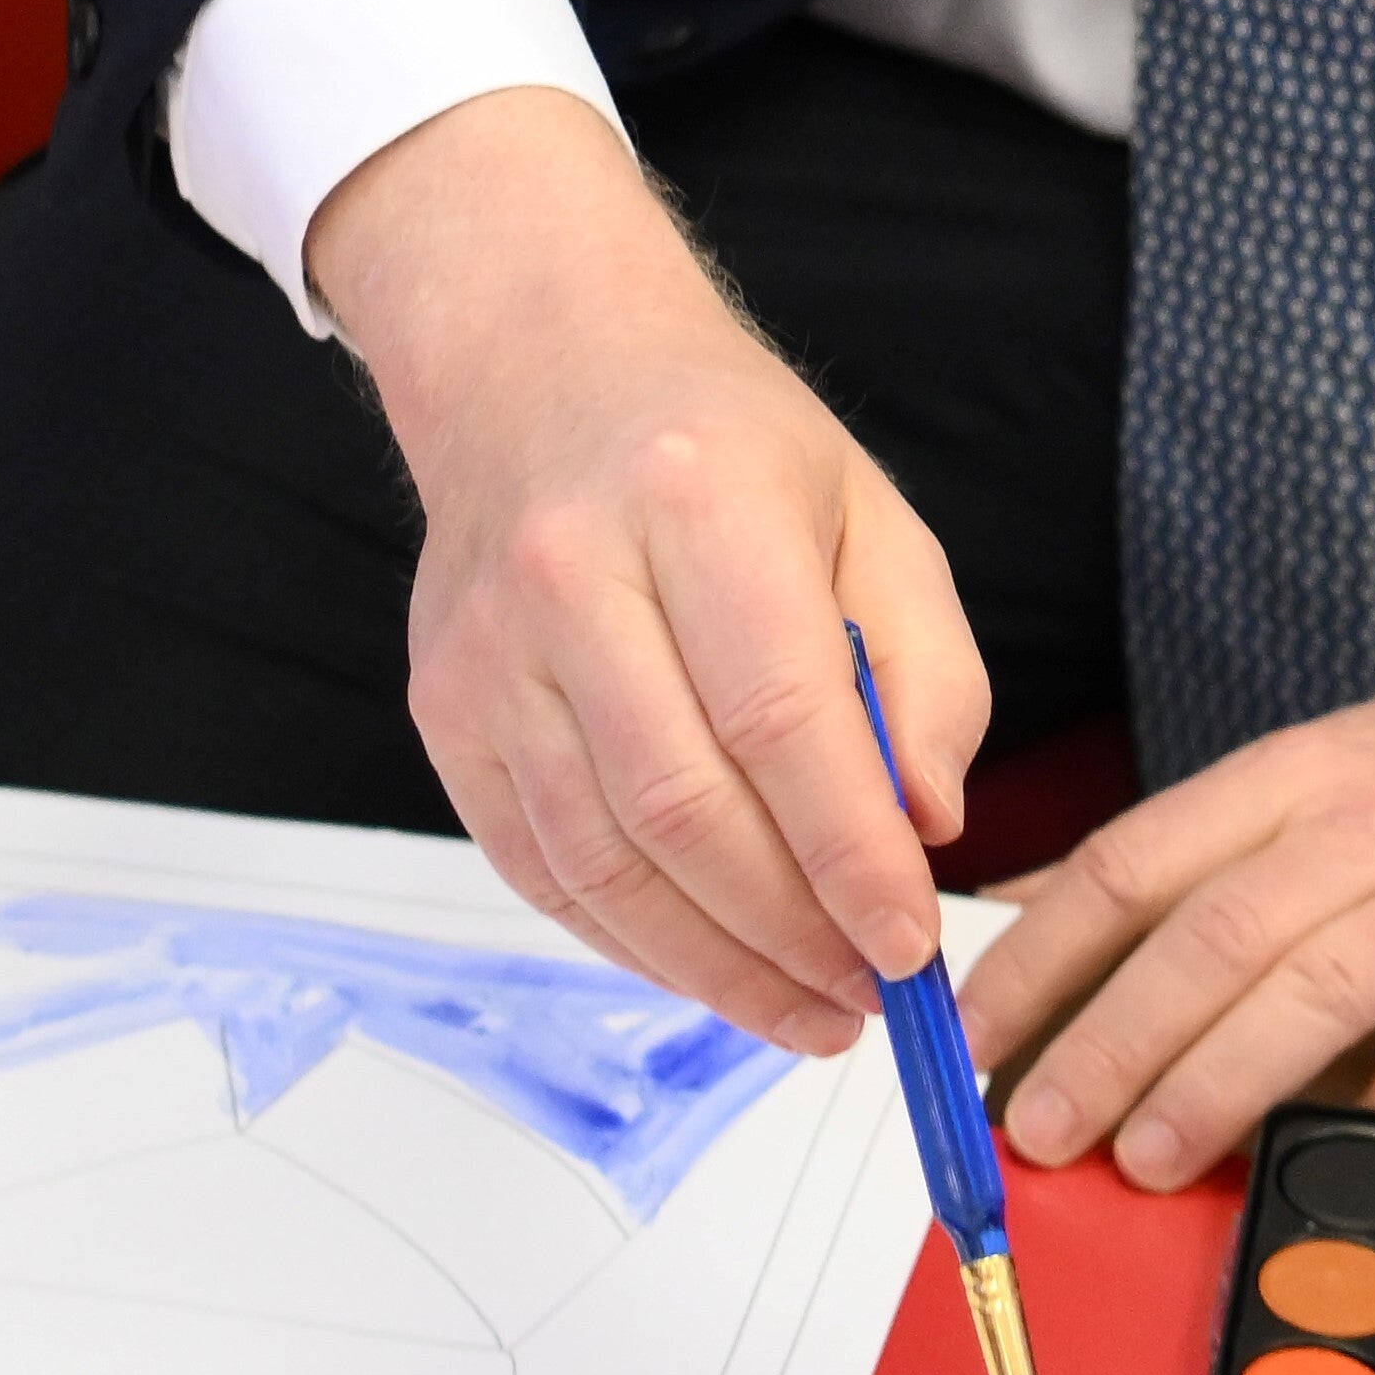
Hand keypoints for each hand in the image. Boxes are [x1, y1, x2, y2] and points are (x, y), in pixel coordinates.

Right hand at [312, 88, 984, 1057]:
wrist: (540, 365)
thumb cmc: (720, 444)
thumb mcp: (871, 516)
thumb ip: (926, 672)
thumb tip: (924, 826)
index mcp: (698, 498)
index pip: (781, 716)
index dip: (851, 855)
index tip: (911, 942)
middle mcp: (571, 571)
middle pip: (687, 809)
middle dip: (792, 934)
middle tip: (867, 994)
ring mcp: (491, 651)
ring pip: (605, 863)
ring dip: (716, 967)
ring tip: (806, 1009)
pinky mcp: (448, 713)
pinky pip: (539, 870)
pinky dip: (632, 942)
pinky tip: (710, 967)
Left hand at [957, 663, 1374, 1186]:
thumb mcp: (1317, 771)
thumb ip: (1190, 849)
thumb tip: (1024, 911)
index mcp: (1290, 778)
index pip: (1133, 862)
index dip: (1037, 956)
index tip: (967, 1037)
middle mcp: (1362, 836)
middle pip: (1207, 935)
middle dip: (1102, 1039)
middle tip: (1033, 1126)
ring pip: (1307, 992)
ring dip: (1208, 1083)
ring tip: (1136, 1158)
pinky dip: (1364, 1122)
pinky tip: (1301, 1171)